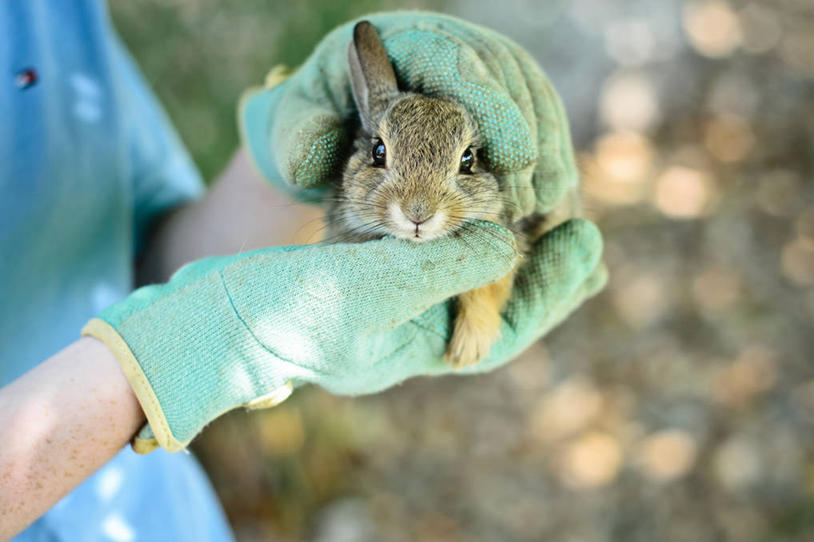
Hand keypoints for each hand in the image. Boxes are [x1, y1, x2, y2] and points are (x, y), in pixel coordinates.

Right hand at [84, 219, 602, 452]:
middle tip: (588, 236)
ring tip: (552, 227)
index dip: (554, 288)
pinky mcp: (371, 287)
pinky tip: (483, 220)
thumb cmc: (286, 310)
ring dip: (509, 257)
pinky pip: (436, 266)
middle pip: (496, 310)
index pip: (507, 327)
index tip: (588, 242)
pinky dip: (466, 242)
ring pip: (468, 287)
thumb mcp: (371, 287)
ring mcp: (392, 314)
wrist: (215, 317)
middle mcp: (414, 337)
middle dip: (544, 277)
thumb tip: (507, 242)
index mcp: (421, 350)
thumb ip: (444, 268)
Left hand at [240, 12, 576, 220]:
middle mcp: (454, 49)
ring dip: (546, 151)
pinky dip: (550, 155)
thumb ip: (299, 139)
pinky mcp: (504, 99)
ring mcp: (485, 71)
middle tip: (525, 199)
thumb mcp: (292, 127)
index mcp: (406, 44)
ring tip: (540, 204)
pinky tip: (548, 198)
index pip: (453, 63)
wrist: (335, 119)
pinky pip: (542, 118)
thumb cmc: (316, 119)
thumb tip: (314, 156)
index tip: (509, 159)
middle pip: (508, 79)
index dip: (489, 107)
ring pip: (534, 98)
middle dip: (524, 139)